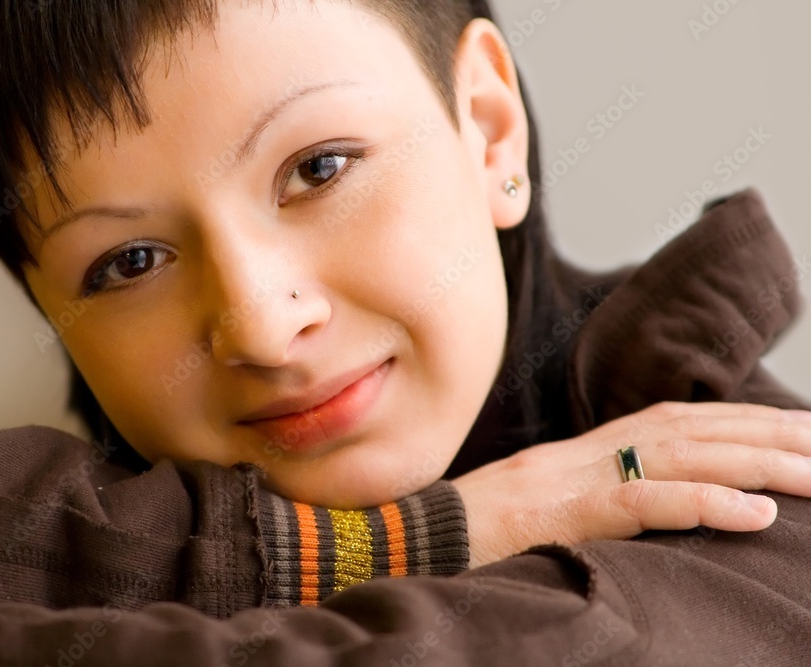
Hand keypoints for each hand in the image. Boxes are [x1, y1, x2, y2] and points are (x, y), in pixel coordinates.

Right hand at [450, 401, 810, 566]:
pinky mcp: (556, 512)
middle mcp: (584, 452)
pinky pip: (635, 501)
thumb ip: (598, 497)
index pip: (679, 423)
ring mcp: (569, 478)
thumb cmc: (475, 534)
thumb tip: (656, 504)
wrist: (409, 540)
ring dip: (755, 464)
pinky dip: (698, 504)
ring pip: (678, 457)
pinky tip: (752, 516)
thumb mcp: (546, 510)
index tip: (803, 435)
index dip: (744, 425)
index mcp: (585, 451)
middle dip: (770, 437)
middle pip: (692, 430)